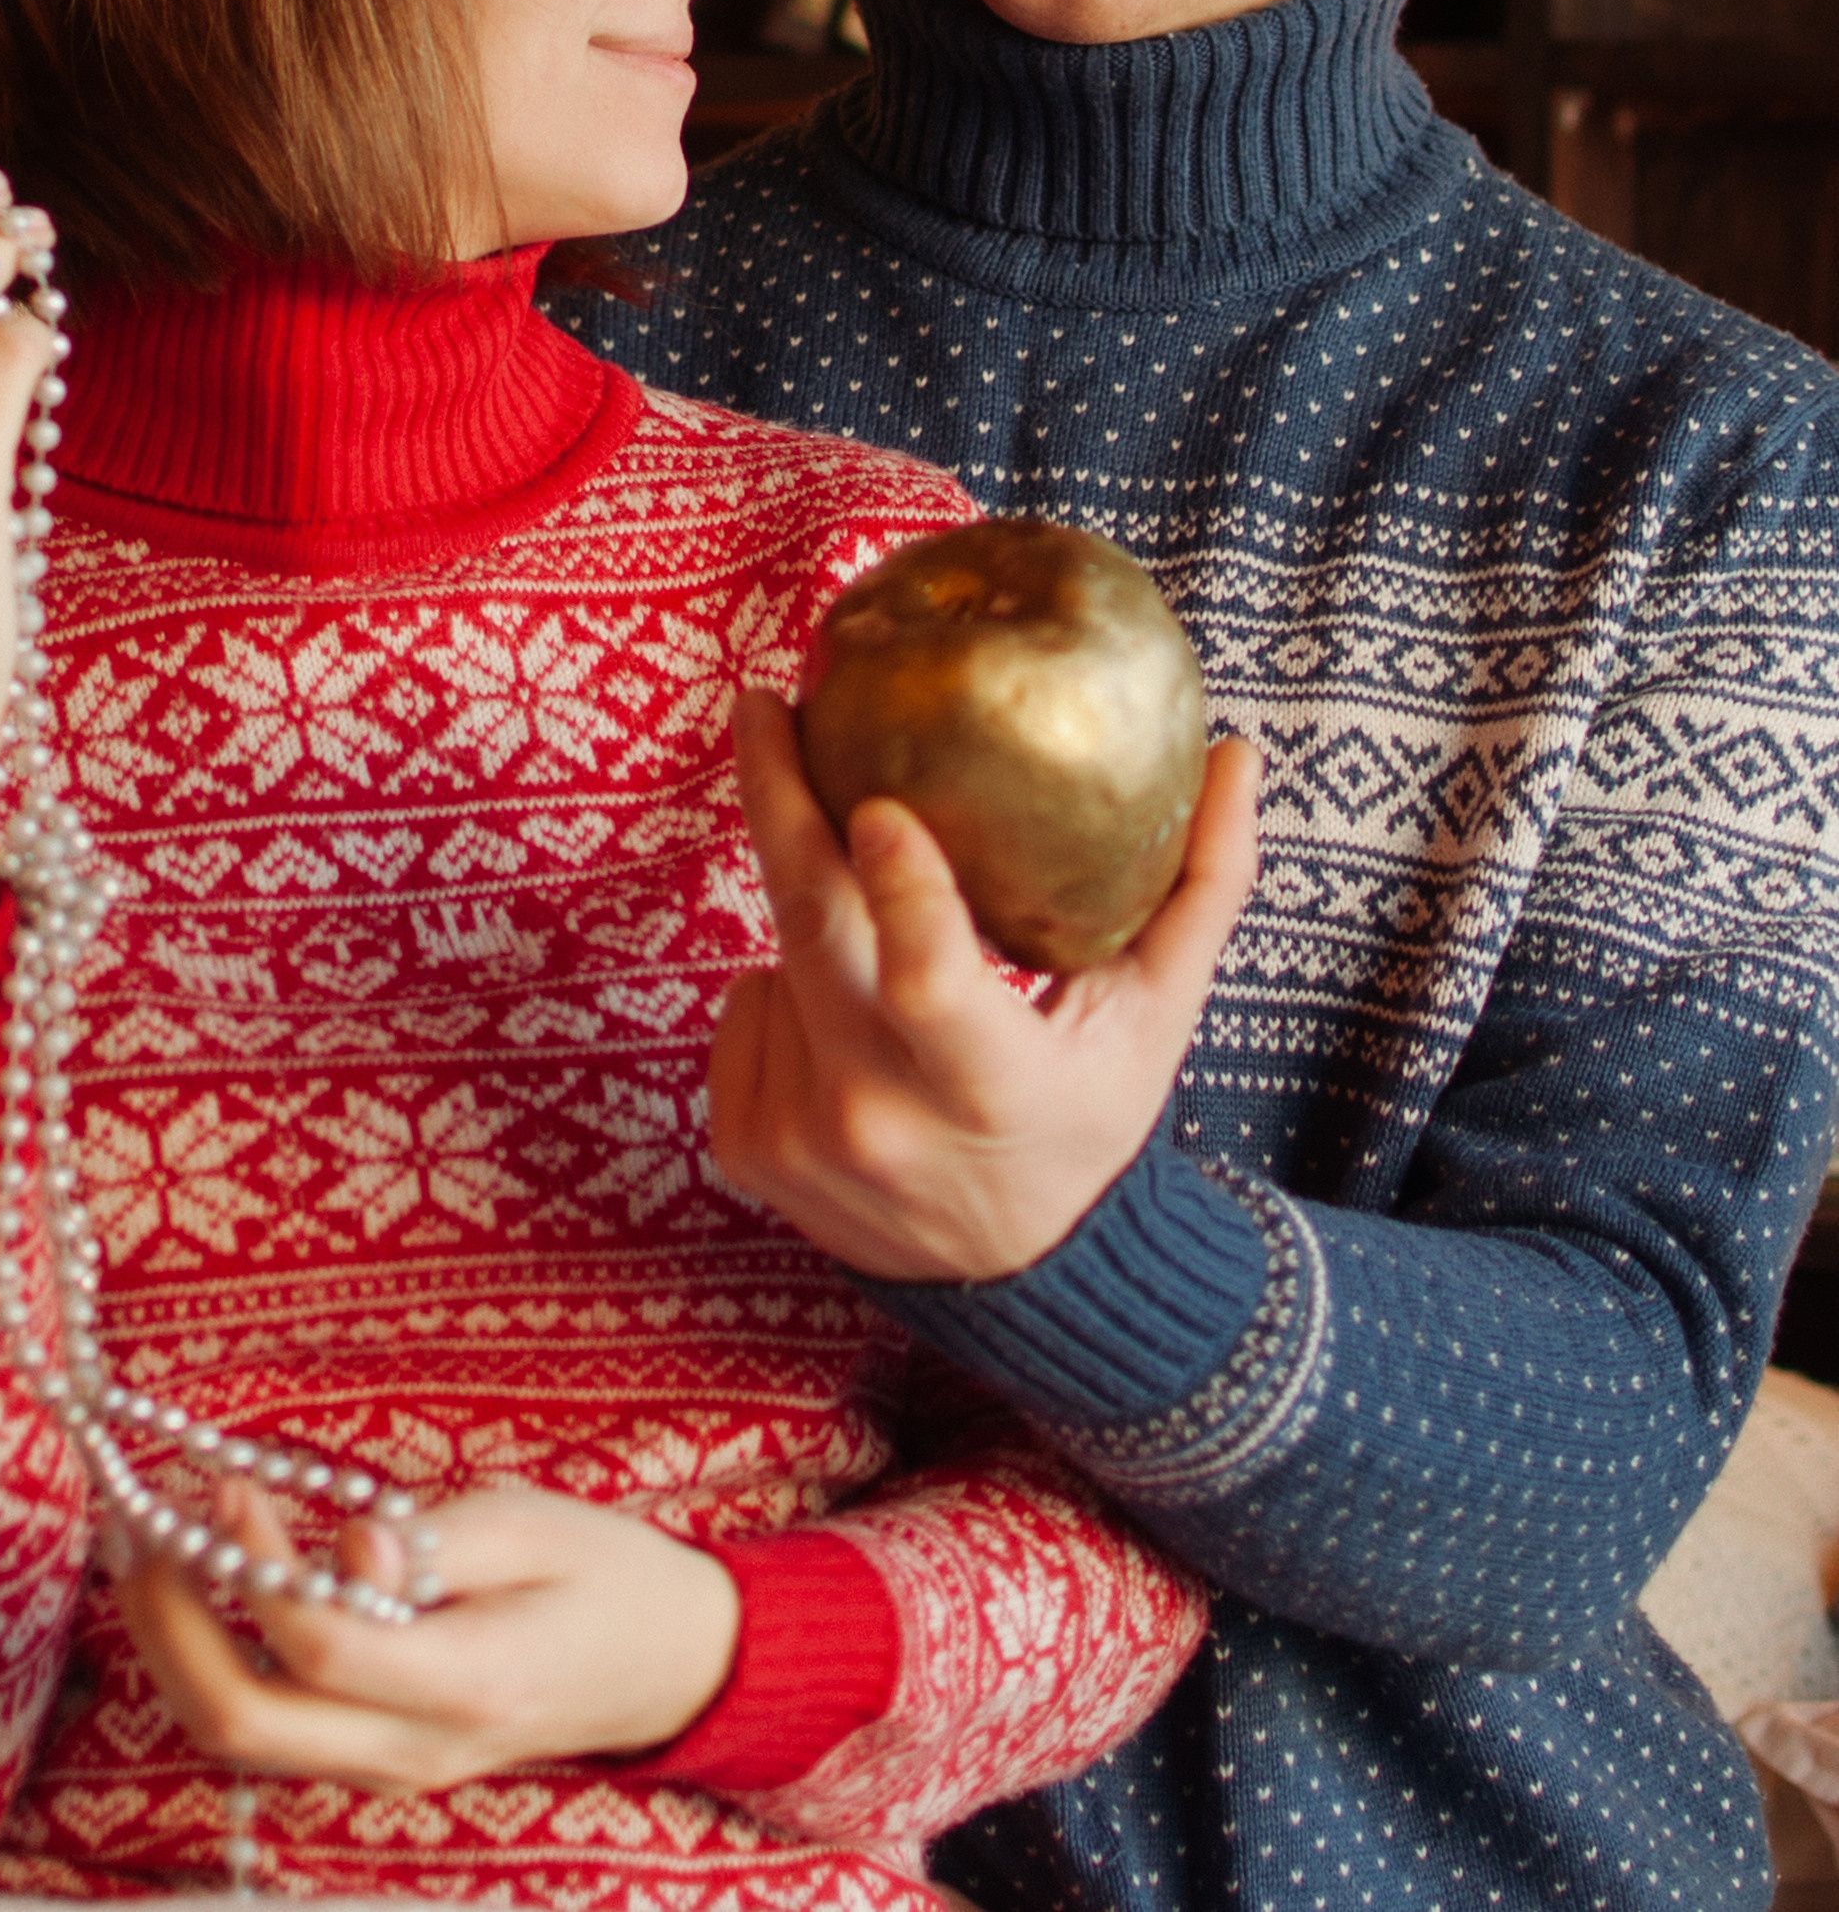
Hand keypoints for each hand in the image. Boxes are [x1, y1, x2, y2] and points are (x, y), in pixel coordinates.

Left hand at [117, 1480, 741, 1786]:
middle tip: (143, 1524)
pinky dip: (217, 1662)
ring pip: (241, 1740)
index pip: (319, 1647)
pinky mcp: (379, 1756)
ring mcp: (391, 1768)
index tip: (230, 1481)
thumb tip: (345, 1542)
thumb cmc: (608, 1575)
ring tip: (148, 1549)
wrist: (668, 1665)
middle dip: (168, 1625)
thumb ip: (432, 1540)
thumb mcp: (534, 1523)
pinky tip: (206, 1589)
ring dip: (174, 1648)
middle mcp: (412, 1751)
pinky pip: (274, 1729)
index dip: (256, 1564)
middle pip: (245, 1722)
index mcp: (465, 1684)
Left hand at [708, 691, 1258, 1283]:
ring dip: (817, 921)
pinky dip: (787, 987)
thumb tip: (1236, 752)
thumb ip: (1204, 883)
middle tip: (766, 704)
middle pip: (812, 932)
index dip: (902, 889)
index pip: (933, 983)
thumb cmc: (1089, 1116)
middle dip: (779, 799)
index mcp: (993, 1085)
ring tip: (879, 945)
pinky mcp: (748, 1149)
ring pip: (776, 957)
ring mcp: (805, 1139)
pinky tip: (842, 1019)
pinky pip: (743, 1009)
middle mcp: (885, 1119)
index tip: (878, 801)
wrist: (1008, 1277)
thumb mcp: (1159, 1015)